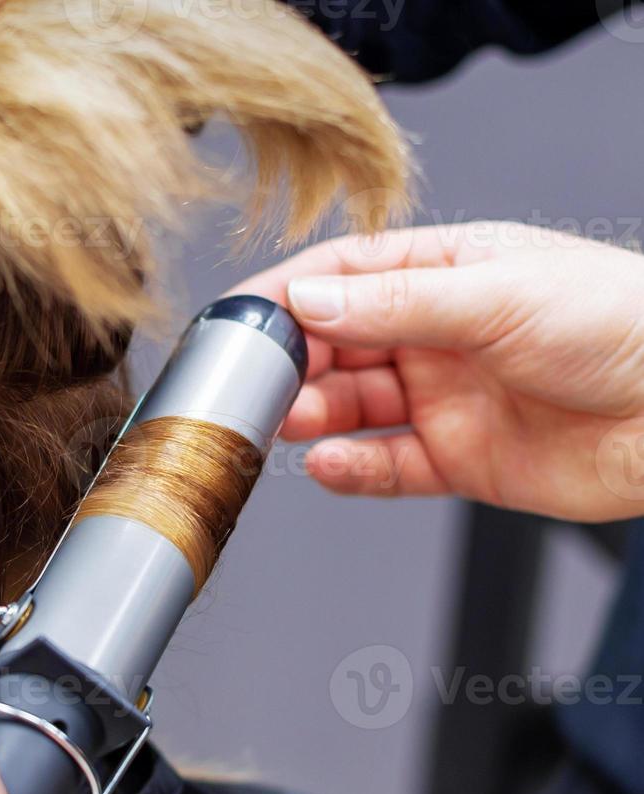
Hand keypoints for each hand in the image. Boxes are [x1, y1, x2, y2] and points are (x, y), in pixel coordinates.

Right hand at [233, 222, 643, 522]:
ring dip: (313, 415)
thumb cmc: (623, 325)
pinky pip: (386, 465)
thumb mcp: (498, 298)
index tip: (239, 318)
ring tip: (286, 423)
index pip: (345, 276)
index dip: (289, 294)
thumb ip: (397, 306)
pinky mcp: (458, 460)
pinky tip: (329, 465)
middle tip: (254, 382)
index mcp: (446, 273)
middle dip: (292, 361)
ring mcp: (444, 398)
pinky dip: (352, 469)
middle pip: (337, 344)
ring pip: (352, 406)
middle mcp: (437, 335)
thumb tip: (310, 301)